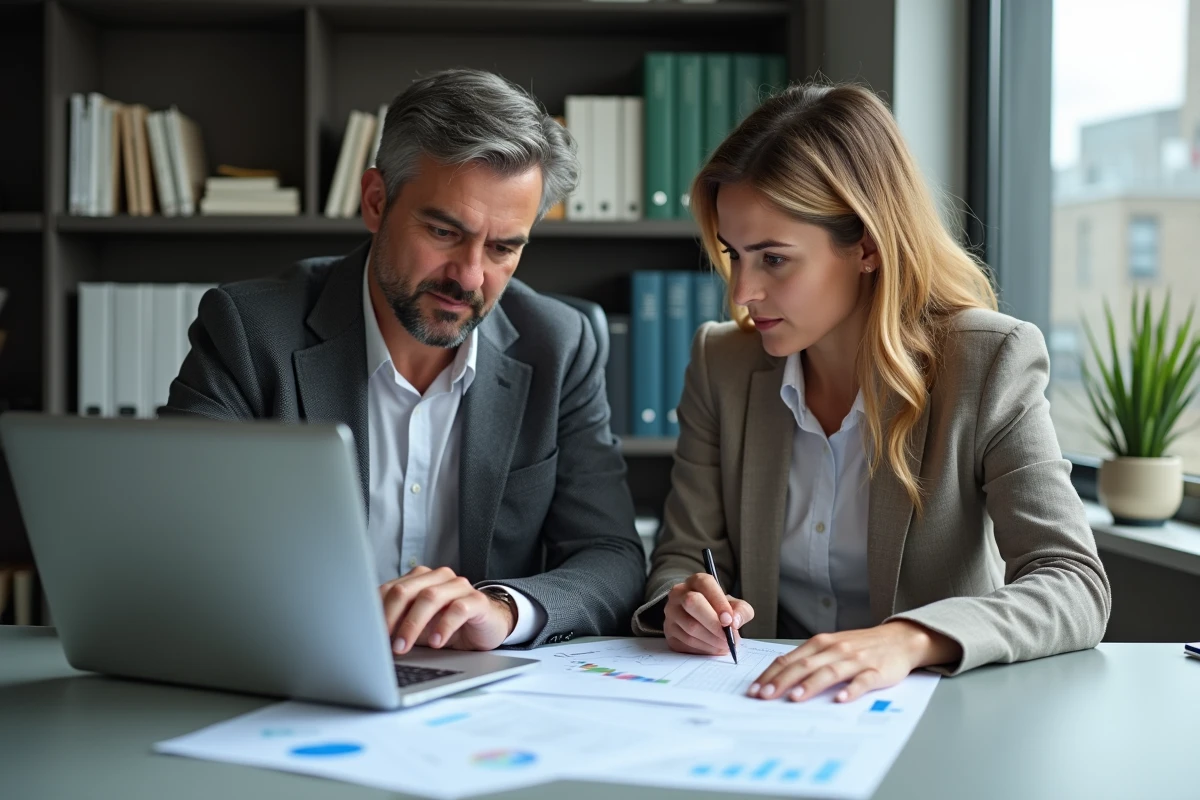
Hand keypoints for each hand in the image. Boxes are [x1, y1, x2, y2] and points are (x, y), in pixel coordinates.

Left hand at [379, 566, 515, 654]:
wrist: (487, 628)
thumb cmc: (447, 627)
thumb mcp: (418, 628)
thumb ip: (398, 625)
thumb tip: (369, 639)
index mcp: (418, 579)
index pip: (389, 589)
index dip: (375, 612)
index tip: (366, 634)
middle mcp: (437, 577)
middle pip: (405, 591)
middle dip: (390, 618)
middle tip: (383, 643)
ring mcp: (458, 586)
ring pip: (430, 597)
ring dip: (412, 624)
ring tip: (403, 646)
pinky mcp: (477, 600)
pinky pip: (458, 609)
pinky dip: (443, 626)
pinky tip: (436, 642)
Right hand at [663, 573, 754, 655]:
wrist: (702, 620)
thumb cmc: (720, 610)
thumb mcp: (736, 606)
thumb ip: (741, 611)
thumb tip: (734, 622)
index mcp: (696, 581)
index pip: (705, 584)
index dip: (718, 602)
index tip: (729, 620)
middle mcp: (679, 593)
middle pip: (692, 602)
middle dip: (713, 623)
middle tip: (728, 637)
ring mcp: (671, 612)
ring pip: (690, 627)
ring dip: (711, 640)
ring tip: (725, 645)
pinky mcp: (668, 631)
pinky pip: (686, 642)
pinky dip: (704, 649)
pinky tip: (714, 648)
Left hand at [747, 620, 961, 702]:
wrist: (899, 639)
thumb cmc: (861, 646)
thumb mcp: (832, 647)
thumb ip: (809, 660)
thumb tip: (779, 677)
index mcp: (821, 643)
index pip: (790, 659)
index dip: (771, 674)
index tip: (755, 688)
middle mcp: (835, 649)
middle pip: (805, 665)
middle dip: (782, 681)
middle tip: (765, 695)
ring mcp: (856, 660)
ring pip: (830, 672)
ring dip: (811, 685)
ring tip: (795, 697)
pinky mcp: (877, 671)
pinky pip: (863, 681)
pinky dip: (851, 690)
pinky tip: (841, 699)